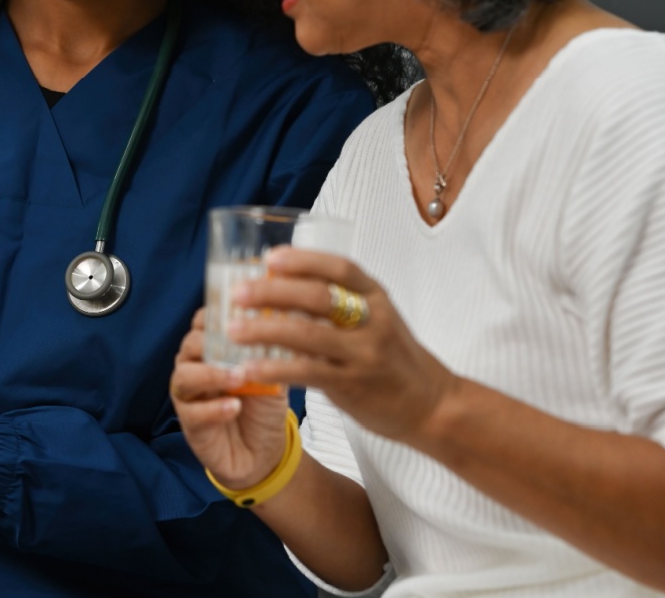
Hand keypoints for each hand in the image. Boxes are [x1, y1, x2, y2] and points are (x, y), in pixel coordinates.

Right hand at [170, 307, 292, 489]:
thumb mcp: (273, 373)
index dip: (216, 314)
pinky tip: (235, 408)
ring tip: (238, 379)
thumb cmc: (263, 406)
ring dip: (211, 374)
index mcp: (212, 350)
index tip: (238, 312)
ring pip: (185, 376)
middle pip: (190, 344)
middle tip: (238, 348)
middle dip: (211, 343)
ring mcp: (190, 396)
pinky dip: (214, 409)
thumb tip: (285, 317)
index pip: (204, 322)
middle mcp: (195, 367)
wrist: (265, 454)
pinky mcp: (190, 424)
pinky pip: (193, 412)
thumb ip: (272, 349)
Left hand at [227, 248, 459, 441]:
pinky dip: (273, 369)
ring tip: (231, 329)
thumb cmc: (393, 357)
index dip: (304, 260)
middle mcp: (372, 322)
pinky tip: (247, 369)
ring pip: (307, 335)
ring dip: (264, 330)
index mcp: (376, 298)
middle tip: (238, 292)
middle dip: (273, 292)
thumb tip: (278, 283)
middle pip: (317, 298)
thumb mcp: (377, 319)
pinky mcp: (352, 386)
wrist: (433, 405)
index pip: (340, 268)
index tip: (270, 258)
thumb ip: (341, 302)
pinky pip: (306, 373)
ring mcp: (363, 355)